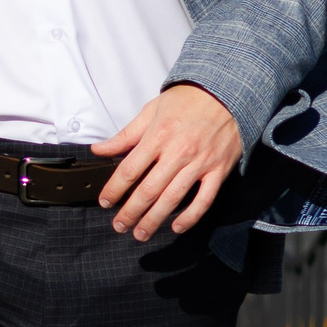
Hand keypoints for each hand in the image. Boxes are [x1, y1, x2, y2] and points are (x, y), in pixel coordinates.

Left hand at [91, 85, 242, 241]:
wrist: (227, 92)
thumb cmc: (187, 100)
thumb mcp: (151, 111)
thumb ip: (125, 135)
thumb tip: (99, 149)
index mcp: (157, 136)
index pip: (130, 170)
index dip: (115, 189)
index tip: (105, 202)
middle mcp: (177, 152)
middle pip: (148, 190)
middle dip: (130, 212)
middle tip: (119, 226)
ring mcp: (199, 163)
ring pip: (172, 199)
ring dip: (154, 220)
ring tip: (140, 233)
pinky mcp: (218, 170)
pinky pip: (204, 199)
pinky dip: (191, 216)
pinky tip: (177, 227)